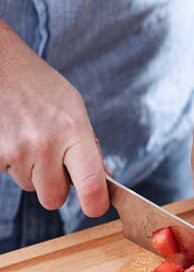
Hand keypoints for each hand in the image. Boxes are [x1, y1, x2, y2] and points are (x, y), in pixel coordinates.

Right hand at [0, 21, 108, 215]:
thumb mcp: (74, 109)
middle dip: (54, 186)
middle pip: (54, 198)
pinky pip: (7, 174)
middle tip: (52, 161)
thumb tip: (105, 180)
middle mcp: (45, 144)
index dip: (95, 204)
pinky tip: (12, 136)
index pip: (91, 185)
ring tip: (28, 139)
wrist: (1, 65)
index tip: (95, 206)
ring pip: (29, 187)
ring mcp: (16, 150)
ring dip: (31, 171)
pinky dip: (10, 162)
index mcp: (74, 132)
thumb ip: (89, 147)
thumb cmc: (40, 87)